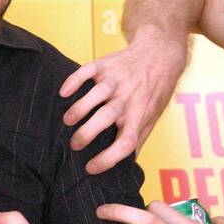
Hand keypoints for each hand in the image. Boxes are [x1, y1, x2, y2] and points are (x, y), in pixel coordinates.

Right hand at [58, 32, 187, 174]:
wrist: (160, 55)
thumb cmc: (154, 91)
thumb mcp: (152, 116)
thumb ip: (138, 139)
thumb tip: (128, 165)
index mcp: (139, 116)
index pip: (125, 142)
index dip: (108, 158)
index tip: (90, 168)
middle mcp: (127, 99)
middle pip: (106, 118)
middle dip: (86, 134)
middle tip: (74, 145)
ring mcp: (116, 81)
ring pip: (95, 95)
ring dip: (78, 109)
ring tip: (67, 121)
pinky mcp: (105, 65)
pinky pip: (87, 71)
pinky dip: (73, 81)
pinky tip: (63, 93)